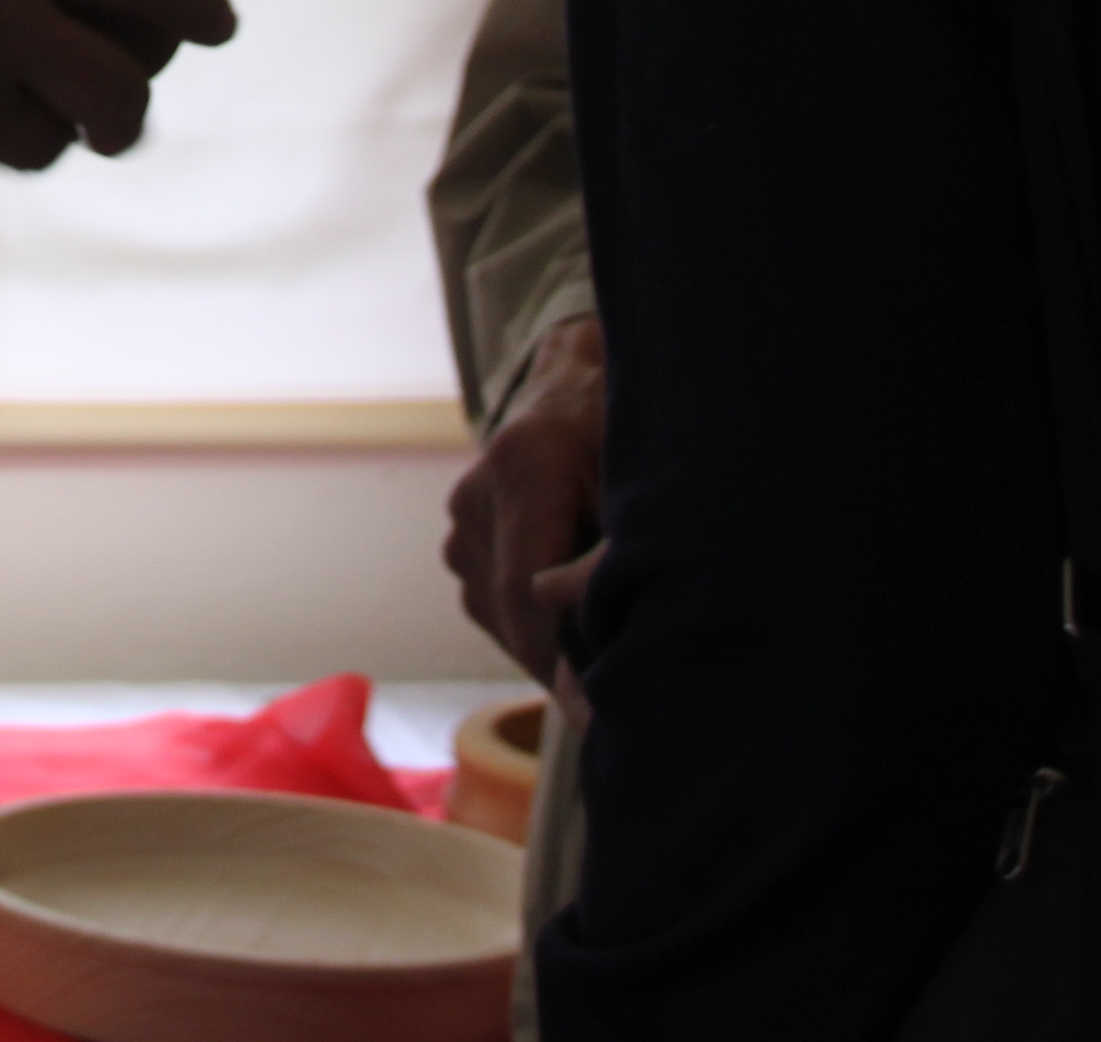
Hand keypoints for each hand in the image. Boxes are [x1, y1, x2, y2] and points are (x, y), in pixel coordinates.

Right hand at [442, 313, 606, 673]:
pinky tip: (575, 610)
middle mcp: (474, 496)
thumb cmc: (627, 436)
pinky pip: (494, 607)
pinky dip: (535, 624)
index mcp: (521, 463)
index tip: (600, 712)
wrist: (580, 388)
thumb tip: (586, 650)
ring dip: (550, 641)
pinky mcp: (458, 542)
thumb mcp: (641, 488)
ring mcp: (459, 520)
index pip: (525, 590)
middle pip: (511, 611)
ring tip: (607, 630)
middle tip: (621, 691)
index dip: (561, 660)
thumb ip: (610, 564)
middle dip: (562, 661)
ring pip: (501, 617)